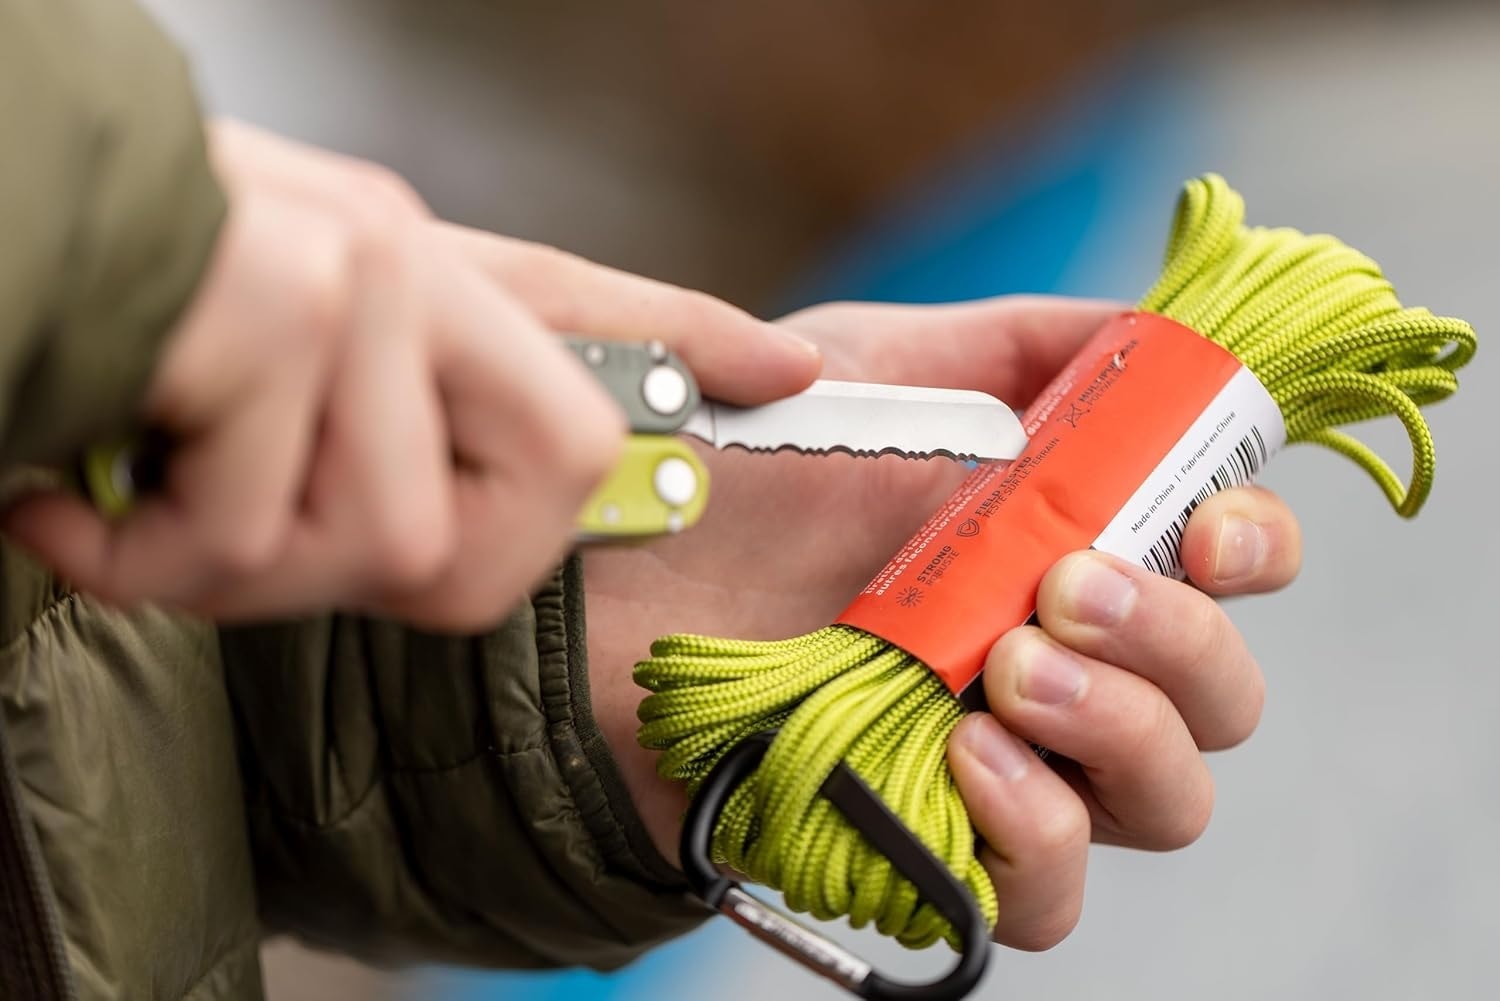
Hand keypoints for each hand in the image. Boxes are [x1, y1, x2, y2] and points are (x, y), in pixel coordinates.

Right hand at [3, 120, 820, 627]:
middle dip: (408, 567)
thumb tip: (476, 498)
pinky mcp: (275, 302)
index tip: (779, 368)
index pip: (595, 309)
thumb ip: (359, 426)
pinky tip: (68, 504)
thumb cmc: (99, 324)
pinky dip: (139, 555)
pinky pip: (252, 523)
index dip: (687, 342)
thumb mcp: (245, 363)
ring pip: (389, 535)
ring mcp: (353, 273)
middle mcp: (404, 257)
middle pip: (546, 483)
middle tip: (260, 543)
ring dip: (230, 569)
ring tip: (132, 510)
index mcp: (406, 269)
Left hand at [583, 296, 1300, 950]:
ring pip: (1168, 798)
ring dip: (1124, 729)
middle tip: (1066, 589)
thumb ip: (1020, 342)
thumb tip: (1153, 328)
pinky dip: (1041, 834)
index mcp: (1065, 539)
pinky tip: (964, 757)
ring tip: (1004, 672)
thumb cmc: (740, 470)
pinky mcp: (934, 843)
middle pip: (1223, 693)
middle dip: (1180, 642)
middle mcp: (1057, 653)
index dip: (1253, 547)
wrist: (612, 583)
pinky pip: (1054, 895)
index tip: (1206, 531)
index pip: (1233, 565)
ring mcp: (1004, 756)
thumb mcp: (880, 361)